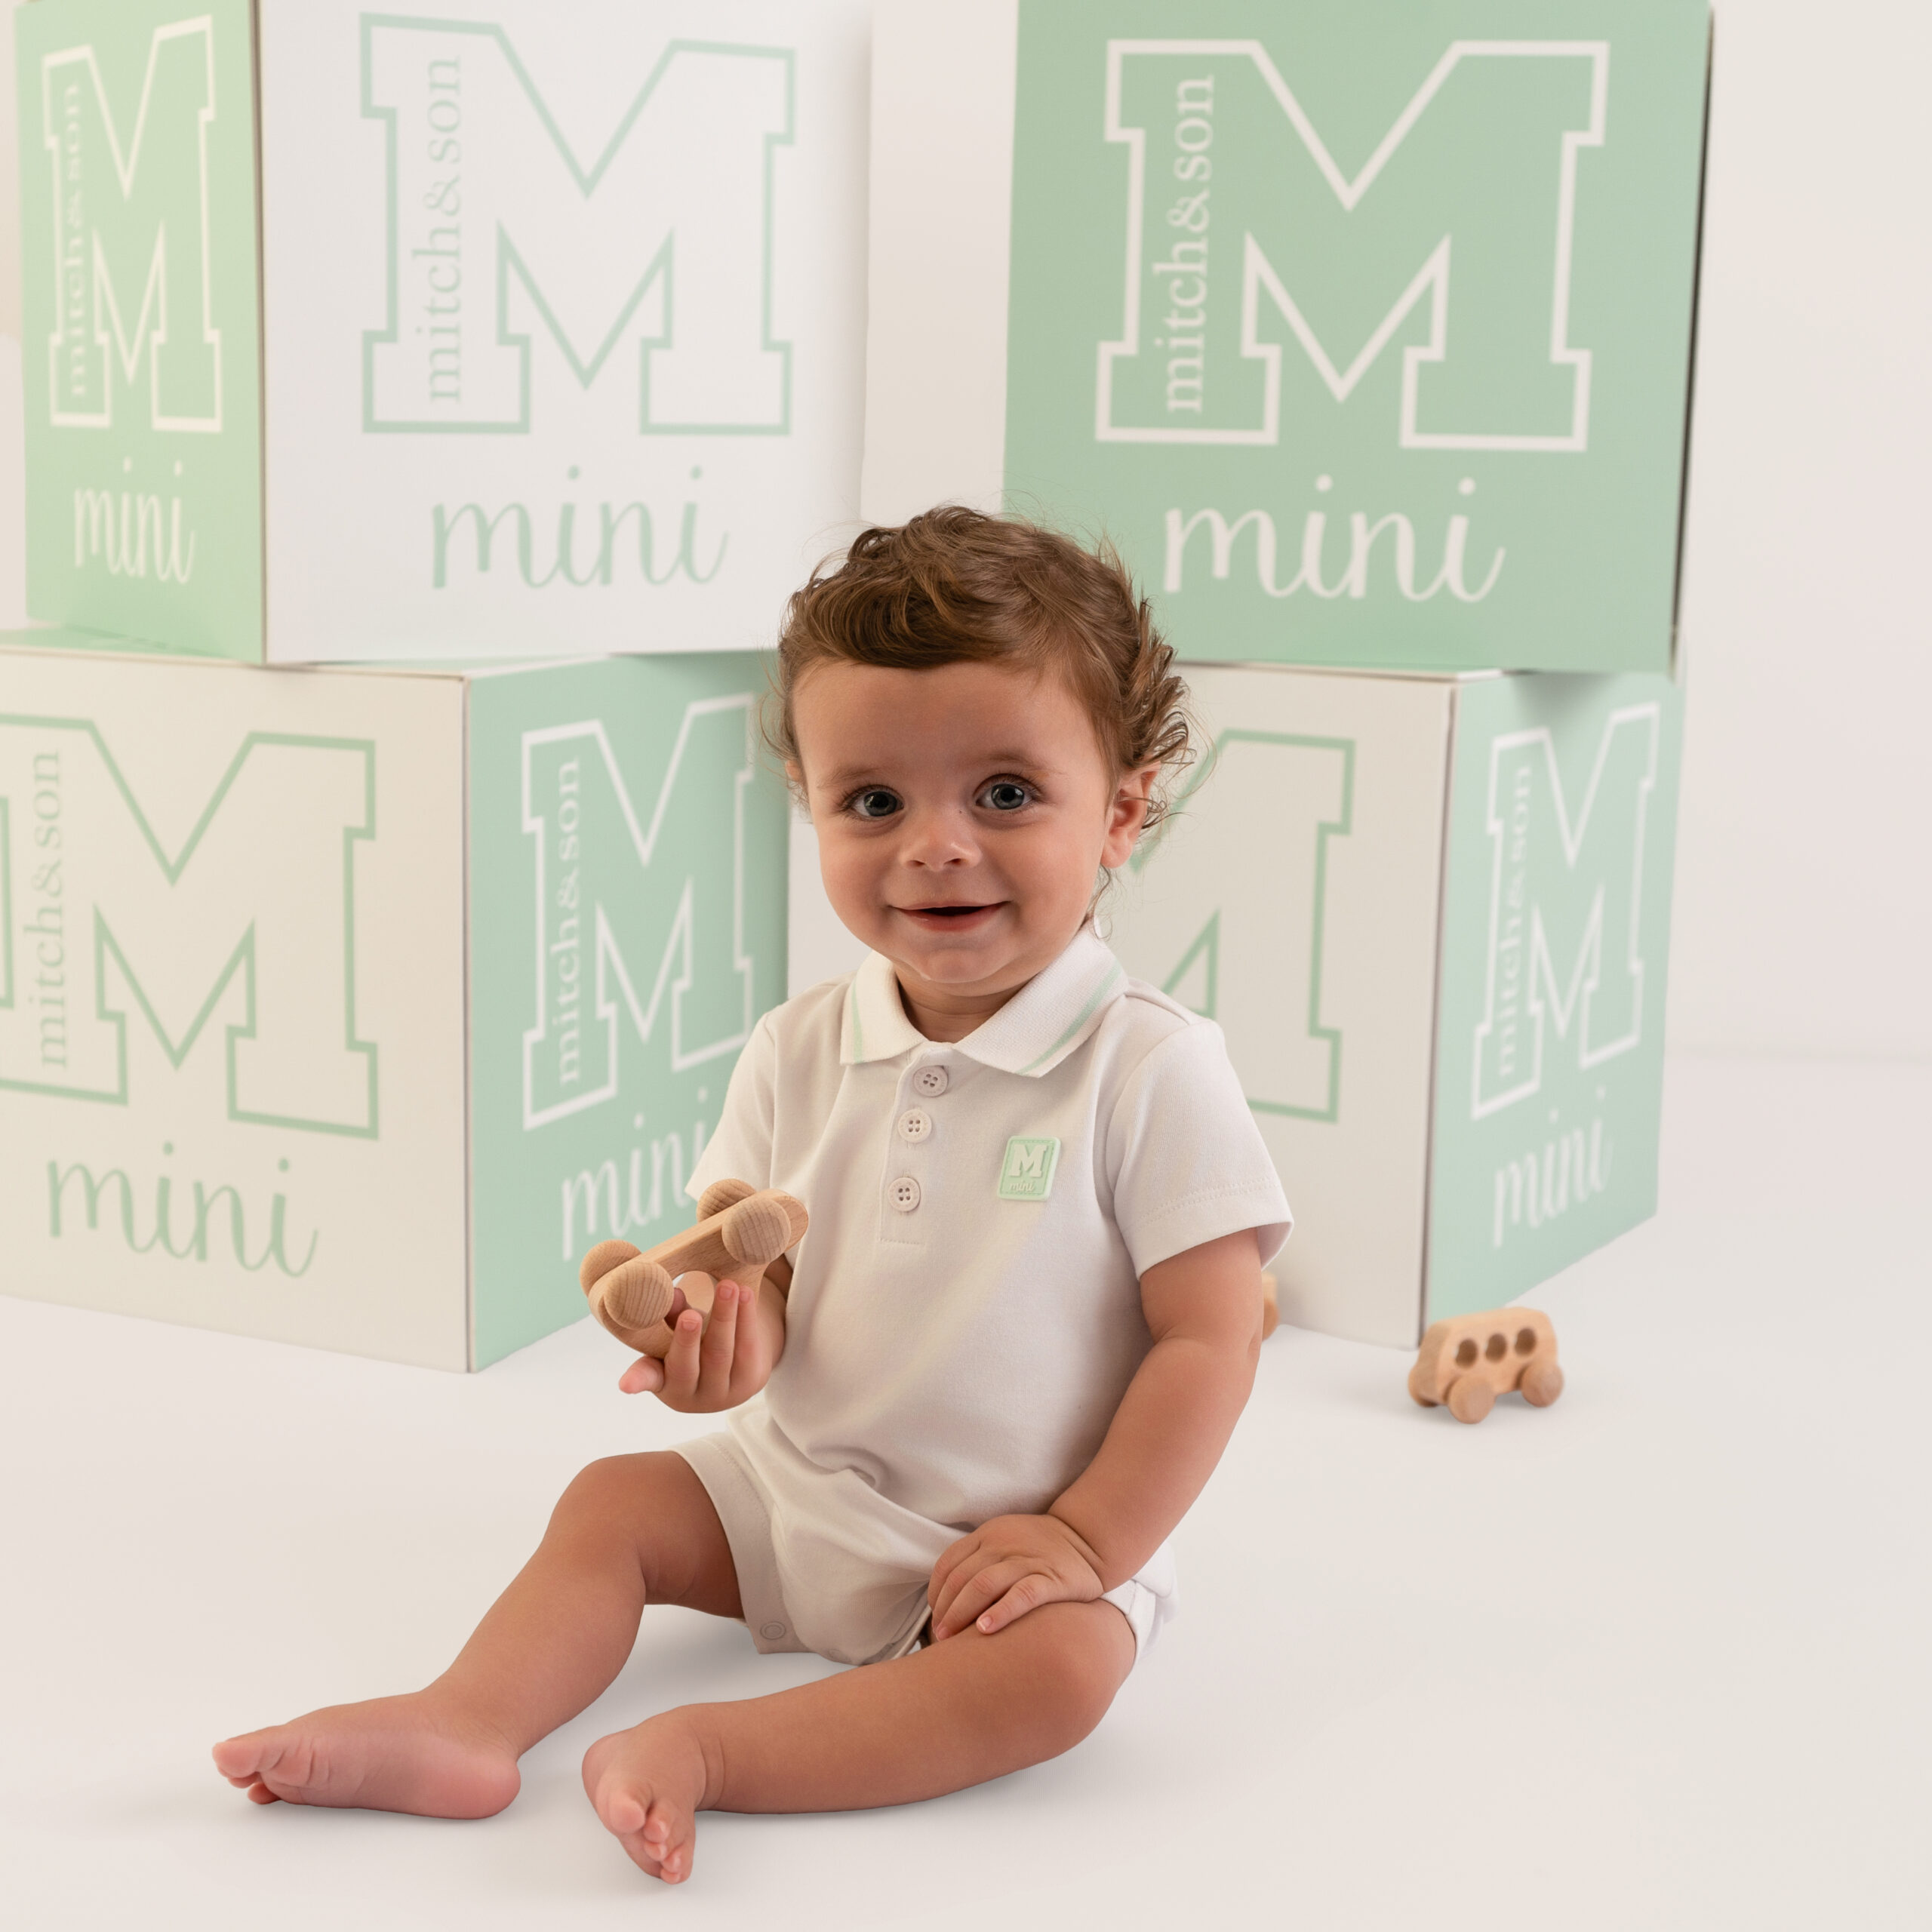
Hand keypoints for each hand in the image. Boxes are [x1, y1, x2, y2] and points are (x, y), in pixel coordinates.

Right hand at [617, 1275, 774, 1411]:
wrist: (735, 1368)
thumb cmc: (696, 1347)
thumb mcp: (677, 1333)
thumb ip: (672, 1316)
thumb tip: (672, 1294)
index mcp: (664, 1382)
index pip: (648, 1379)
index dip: (636, 1381)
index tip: (624, 1385)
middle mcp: (692, 1393)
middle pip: (688, 1364)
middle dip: (688, 1339)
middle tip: (689, 1315)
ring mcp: (723, 1392)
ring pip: (722, 1353)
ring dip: (725, 1317)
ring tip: (727, 1287)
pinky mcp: (751, 1380)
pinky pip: (748, 1346)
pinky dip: (747, 1317)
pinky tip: (746, 1293)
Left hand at [927, 1513, 1105, 1640]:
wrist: (1087, 1539)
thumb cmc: (1039, 1549)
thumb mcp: (1004, 1542)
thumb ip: (978, 1562)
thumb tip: (947, 1602)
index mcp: (988, 1535)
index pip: (948, 1564)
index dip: (935, 1594)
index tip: (934, 1618)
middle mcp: (1003, 1544)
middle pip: (962, 1578)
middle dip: (945, 1610)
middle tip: (939, 1637)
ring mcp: (1027, 1560)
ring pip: (984, 1584)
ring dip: (962, 1613)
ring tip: (952, 1639)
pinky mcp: (1051, 1579)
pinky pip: (1022, 1594)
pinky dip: (1001, 1612)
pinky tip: (986, 1630)